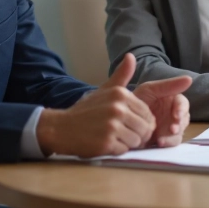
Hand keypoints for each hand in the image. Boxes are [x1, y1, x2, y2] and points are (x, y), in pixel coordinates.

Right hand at [37, 53, 154, 156]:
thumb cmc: (86, 110)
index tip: (130, 125)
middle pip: (145, 128)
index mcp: (121, 94)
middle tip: (122, 134)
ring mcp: (112, 126)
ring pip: (137, 141)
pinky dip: (117, 150)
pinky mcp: (106, 143)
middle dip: (137, 134)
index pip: (147, 113)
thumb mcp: (104, 90)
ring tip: (113, 137)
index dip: (142, 122)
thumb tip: (131, 56)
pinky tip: (106, 143)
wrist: (61, 127)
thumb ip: (121, 75)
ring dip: (127, 143)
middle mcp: (118, 109)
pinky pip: (124, 151)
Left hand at [134, 75, 191, 147]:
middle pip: (184, 120)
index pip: (183, 104)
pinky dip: (167, 143)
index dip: (181, 109)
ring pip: (179, 133)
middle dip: (179, 125)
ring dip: (173, 137)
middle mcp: (173, 115)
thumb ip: (169, 85)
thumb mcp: (150, 89)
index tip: (176, 115)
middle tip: (172, 129)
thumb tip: (190, 79)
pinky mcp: (163, 139)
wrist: (121, 117)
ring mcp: (169, 128)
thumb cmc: (136, 99)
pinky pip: (170, 143)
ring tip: (162, 140)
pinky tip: (159, 143)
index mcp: (173, 101)